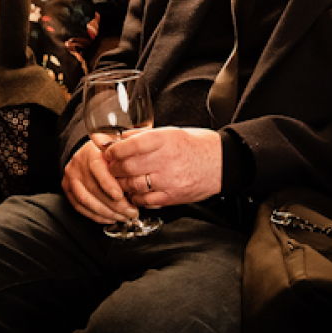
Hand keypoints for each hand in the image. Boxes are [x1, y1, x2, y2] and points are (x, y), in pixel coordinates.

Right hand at [62, 140, 138, 224]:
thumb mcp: (117, 148)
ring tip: (122, 217)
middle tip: (131, 212)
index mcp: (91, 153)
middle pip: (94, 189)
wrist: (85, 152)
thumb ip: (125, 156)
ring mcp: (71, 178)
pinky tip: (109, 218)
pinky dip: (96, 216)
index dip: (108, 184)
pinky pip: (80, 207)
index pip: (98, 169)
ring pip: (87, 201)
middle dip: (115, 205)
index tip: (121, 196)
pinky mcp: (67, 189)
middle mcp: (78, 165)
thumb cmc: (106, 152)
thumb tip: (140, 170)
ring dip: (107, 213)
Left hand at [104, 126, 221, 206]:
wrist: (221, 163)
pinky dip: (135, 197)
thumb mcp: (171, 132)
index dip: (114, 150)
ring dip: (121, 184)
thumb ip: (145, 135)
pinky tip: (134, 192)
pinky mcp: (172, 197)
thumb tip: (121, 138)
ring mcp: (169, 180)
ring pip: (133, 185)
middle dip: (114, 168)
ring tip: (120, 180)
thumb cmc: (196, 145)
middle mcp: (166, 160)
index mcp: (165, 139)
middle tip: (111, 167)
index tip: (109, 152)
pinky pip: (145, 200)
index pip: (131, 145)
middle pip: (128, 166)